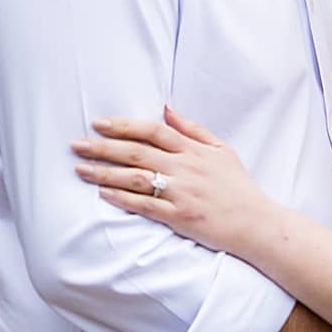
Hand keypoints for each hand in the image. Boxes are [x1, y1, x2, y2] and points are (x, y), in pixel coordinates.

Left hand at [72, 107, 272, 259]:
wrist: (255, 223)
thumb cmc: (238, 186)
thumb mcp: (220, 149)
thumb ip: (192, 129)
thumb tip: (166, 108)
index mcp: (193, 150)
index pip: (153, 131)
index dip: (124, 125)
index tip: (99, 123)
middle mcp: (184, 168)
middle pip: (137, 152)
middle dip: (103, 147)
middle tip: (76, 145)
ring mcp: (181, 193)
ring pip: (136, 178)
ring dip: (105, 173)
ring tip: (81, 170)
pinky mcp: (179, 217)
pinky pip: (145, 206)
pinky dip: (123, 199)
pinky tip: (104, 194)